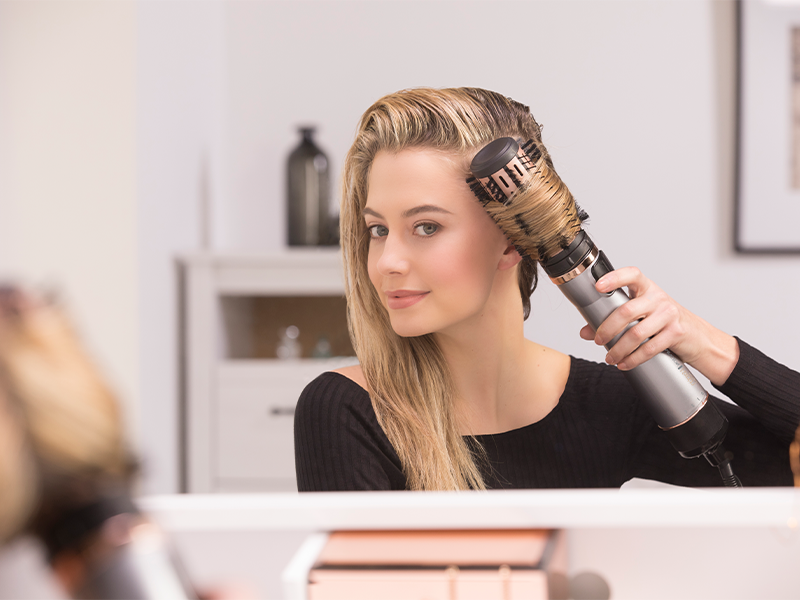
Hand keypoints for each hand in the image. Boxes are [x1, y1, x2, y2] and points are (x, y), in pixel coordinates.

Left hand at [578, 266, 739, 385]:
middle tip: (598, 340)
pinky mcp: (676, 333)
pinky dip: (633, 359)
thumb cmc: (663, 321)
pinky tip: (624, 363)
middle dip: (607, 329)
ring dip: (619, 349)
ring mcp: (669, 314)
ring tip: (610, 357)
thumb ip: (612, 319)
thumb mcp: (640, 314)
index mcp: (646, 288)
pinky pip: (649, 348)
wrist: (697, 336)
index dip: (614, 278)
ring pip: (636, 333)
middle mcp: (658, 298)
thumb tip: (585, 331)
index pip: (632, 275)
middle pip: (626, 311)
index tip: (598, 286)